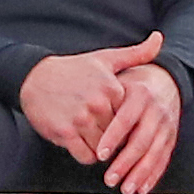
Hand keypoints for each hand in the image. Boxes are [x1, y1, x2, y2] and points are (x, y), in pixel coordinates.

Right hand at [19, 34, 163, 159]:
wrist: (34, 78)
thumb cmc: (73, 69)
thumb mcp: (105, 59)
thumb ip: (136, 53)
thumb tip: (159, 38)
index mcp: (111, 87)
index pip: (130, 118)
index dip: (124, 122)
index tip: (116, 119)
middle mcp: (98, 103)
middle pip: (118, 135)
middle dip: (113, 137)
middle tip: (102, 131)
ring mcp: (80, 118)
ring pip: (103, 148)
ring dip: (99, 148)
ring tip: (90, 135)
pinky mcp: (64, 132)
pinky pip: (86, 156)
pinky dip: (86, 154)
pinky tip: (80, 142)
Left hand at [91, 60, 181, 193]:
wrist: (165, 79)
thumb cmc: (134, 82)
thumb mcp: (119, 79)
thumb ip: (104, 95)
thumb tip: (83, 115)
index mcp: (141, 95)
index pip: (126, 119)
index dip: (113, 137)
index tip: (100, 154)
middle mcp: (156, 110)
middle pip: (142, 140)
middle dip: (125, 163)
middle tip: (110, 178)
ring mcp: (166, 125)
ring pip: (154, 153)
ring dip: (139, 174)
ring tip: (125, 188)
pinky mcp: (171, 137)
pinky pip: (164, 158)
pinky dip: (153, 175)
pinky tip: (142, 187)